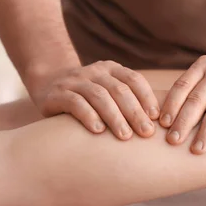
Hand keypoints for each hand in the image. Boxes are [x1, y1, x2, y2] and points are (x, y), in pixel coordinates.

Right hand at [29, 61, 158, 138]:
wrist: (47, 83)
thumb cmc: (87, 96)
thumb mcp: (107, 91)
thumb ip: (126, 99)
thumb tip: (159, 124)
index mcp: (111, 68)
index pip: (134, 80)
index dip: (147, 98)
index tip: (158, 118)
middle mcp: (95, 71)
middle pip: (120, 90)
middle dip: (135, 112)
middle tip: (146, 133)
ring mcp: (75, 80)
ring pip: (100, 96)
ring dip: (115, 117)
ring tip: (125, 136)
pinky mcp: (57, 93)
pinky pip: (75, 102)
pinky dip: (89, 116)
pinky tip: (98, 130)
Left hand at [159, 56, 205, 153]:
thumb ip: (195, 92)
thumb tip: (164, 122)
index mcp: (204, 65)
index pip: (183, 85)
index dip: (171, 104)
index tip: (163, 124)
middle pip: (198, 98)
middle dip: (184, 121)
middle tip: (173, 141)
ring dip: (205, 130)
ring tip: (196, 149)